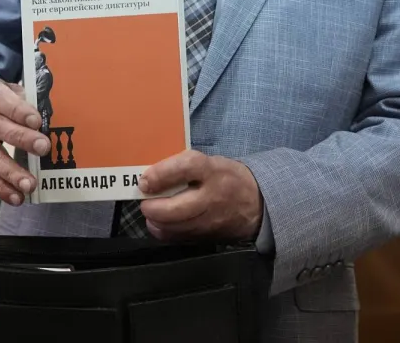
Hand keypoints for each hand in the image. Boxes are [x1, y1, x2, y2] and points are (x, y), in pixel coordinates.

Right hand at [0, 78, 50, 205]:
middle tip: (43, 147)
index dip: (19, 111)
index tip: (37, 121)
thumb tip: (45, 109)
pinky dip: (2, 189)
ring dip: (12, 173)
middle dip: (22, 139)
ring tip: (30, 184)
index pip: (2, 101)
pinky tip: (17, 197)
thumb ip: (20, 97)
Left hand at [138, 151, 263, 241]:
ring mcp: (209, 222)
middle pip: (175, 209)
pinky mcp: (206, 238)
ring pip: (174, 227)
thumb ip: (180, 167)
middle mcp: (212, 198)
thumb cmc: (224, 177)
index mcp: (212, 171)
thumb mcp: (208, 162)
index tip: (144, 180)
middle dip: (152, 207)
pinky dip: (163, 231)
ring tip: (151, 210)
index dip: (161, 174)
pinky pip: (178, 238)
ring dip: (155, 220)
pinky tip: (160, 222)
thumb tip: (148, 178)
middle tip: (144, 200)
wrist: (255, 203)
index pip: (185, 168)